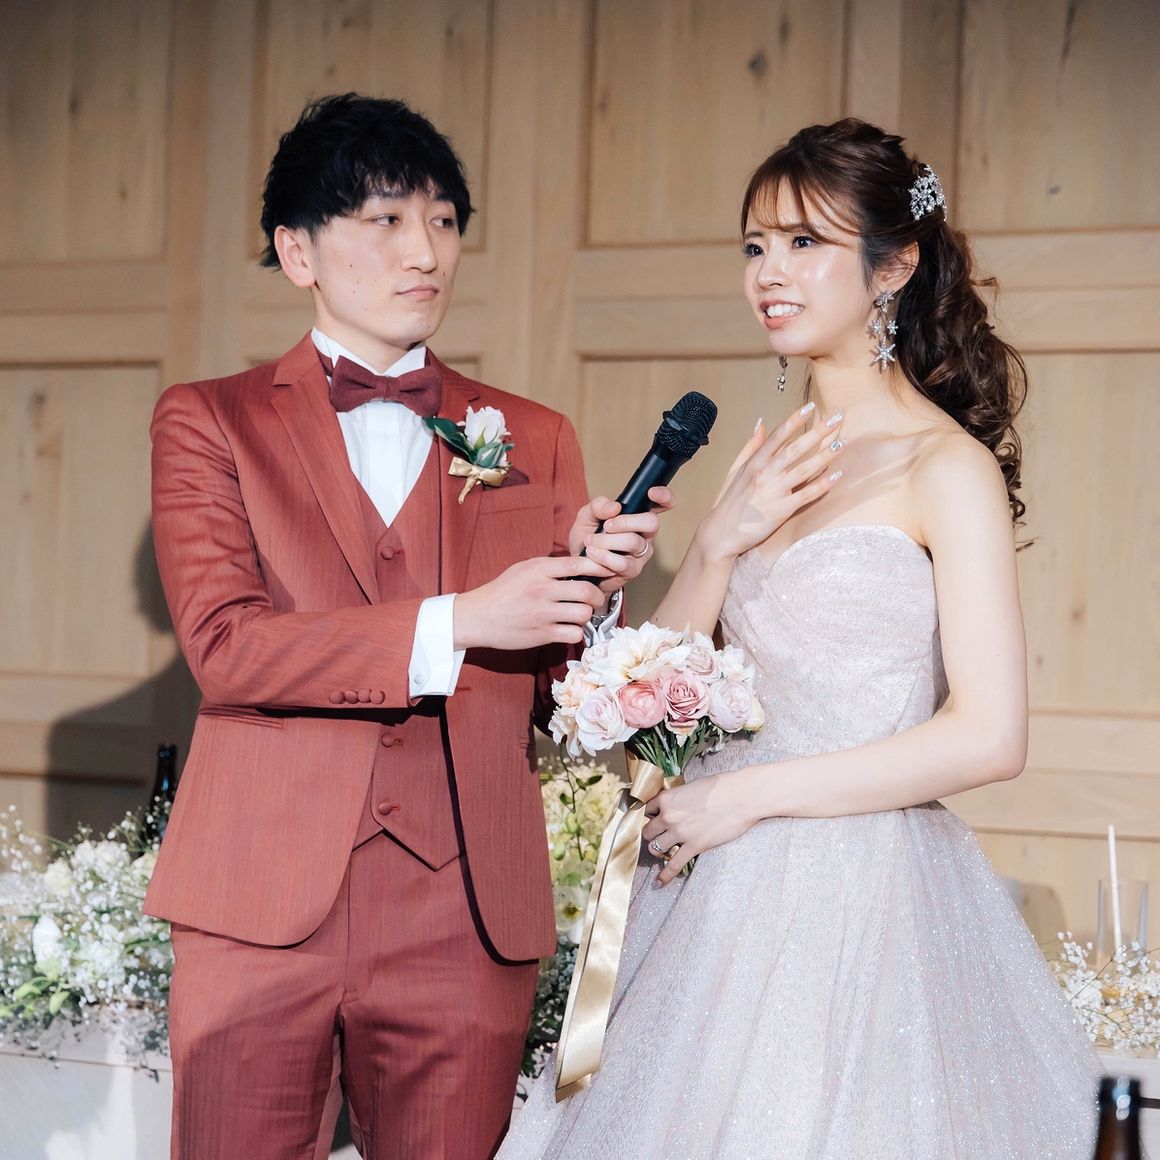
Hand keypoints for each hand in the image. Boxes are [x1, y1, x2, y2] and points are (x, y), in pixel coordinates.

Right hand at [453, 556, 608, 650]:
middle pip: (587, 591)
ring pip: (583, 614)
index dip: (599, 567)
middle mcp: (542, 590)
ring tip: (579, 614)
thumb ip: (550, 567)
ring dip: (587, 615)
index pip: (578, 564)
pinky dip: (576, 632)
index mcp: (538, 569)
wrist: (477, 617)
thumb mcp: (523, 569)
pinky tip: (568, 628)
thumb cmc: (503, 591)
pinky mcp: (542, 634)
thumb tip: (582, 566)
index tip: (605, 571)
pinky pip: (574, 634)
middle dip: (597, 596)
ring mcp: (542, 614)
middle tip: (594, 599)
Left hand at [567, 486, 673, 594]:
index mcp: (638, 515)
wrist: (578, 564)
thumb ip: (598, 506)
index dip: (664, 497)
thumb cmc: (588, 536)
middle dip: (626, 522)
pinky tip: (592, 554)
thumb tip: (615, 507)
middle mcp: (645, 533)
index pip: (662, 504)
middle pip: (652, 523)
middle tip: (606, 526)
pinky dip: (603, 557)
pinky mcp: (633, 570)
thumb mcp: (587, 516)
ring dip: (607, 541)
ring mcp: (642, 553)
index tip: (651, 493)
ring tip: (590, 542)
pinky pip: (623, 563)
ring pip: (634, 542)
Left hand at [642, 771, 758, 884]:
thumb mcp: (691, 787)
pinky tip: (659, 883)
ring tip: (664, 852)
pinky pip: (674, 865)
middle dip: (652, 835)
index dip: (649, 816)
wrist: (741, 797)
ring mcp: (680, 833)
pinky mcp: (694, 846)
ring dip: (658, 851)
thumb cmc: (720, 787)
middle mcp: (668, 816)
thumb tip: (675, 805)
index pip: (646, 811)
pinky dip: (665, 875)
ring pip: (656, 848)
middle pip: (647, 832)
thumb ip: (678, 798)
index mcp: (667, 799)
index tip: (653, 821)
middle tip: (660, 836)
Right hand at [696, 404, 844, 562]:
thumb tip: (761, 423)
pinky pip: (806, 495)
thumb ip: (750, 447)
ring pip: (804, 469)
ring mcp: (773, 492)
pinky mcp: (781, 511)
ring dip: (825, 455)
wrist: (721, 535)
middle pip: (795, 449)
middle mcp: (764, 474)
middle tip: (837, 418)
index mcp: (753, 463)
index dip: (794, 420)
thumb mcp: (734, 471)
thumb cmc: (729, 503)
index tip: (810, 407)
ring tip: (842, 442)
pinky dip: (822, 485)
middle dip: (818, 432)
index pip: (777, 436)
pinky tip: (837, 475)